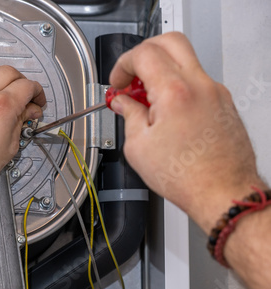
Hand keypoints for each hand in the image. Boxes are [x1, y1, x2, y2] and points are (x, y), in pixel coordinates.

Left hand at [0, 61, 45, 202]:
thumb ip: (21, 121)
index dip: (37, 92)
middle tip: (24, 96)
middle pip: (10, 72)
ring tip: (3, 86)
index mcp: (2, 106)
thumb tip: (30, 111)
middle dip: (22, 83)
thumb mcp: (10, 145)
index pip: (28, 86)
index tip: (37, 100)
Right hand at [109, 32, 265, 231]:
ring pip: (185, 60)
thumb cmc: (187, 177)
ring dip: (162, 70)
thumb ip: (129, 116)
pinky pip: (197, 80)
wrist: (223, 193)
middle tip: (132, 76)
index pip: (144, 54)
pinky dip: (178, 85)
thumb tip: (123, 103)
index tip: (118, 82)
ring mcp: (216, 92)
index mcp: (175, 93)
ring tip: (147, 100)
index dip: (123, 65)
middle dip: (144, 53)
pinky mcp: (224, 103)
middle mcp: (200, 86)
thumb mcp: (139, 147)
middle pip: (170, 41)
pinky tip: (166, 111)